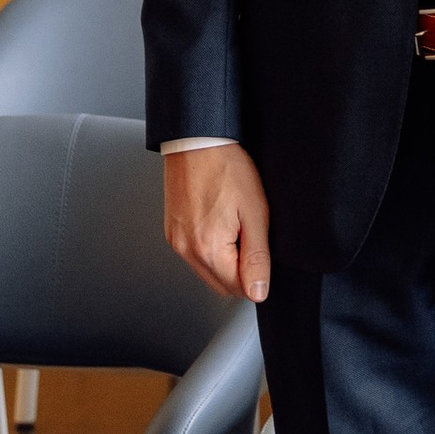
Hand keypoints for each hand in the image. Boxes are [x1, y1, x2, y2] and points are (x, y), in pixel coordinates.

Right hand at [163, 143, 272, 302]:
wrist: (198, 141)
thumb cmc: (227, 168)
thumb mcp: (255, 213)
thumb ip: (257, 257)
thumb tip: (258, 292)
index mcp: (208, 250)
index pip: (238, 289)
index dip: (257, 275)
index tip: (262, 249)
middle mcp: (186, 251)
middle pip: (221, 285)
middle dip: (241, 271)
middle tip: (250, 236)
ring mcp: (177, 242)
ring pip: (207, 271)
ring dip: (225, 261)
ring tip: (235, 226)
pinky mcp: (172, 232)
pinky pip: (195, 255)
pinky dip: (210, 249)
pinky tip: (220, 223)